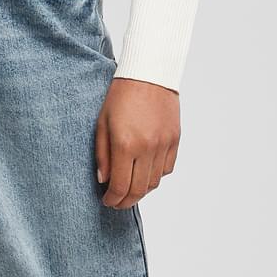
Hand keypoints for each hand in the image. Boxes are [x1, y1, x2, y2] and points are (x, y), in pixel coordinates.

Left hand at [94, 76, 179, 208]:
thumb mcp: (102, 123)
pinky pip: (167, 169)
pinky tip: (145, 172)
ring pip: (154, 182)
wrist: (148, 74)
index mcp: (125, 144)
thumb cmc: (120, 95)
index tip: (107, 201)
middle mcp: (146, 148)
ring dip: (142, 190)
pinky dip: (156, 176)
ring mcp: (163, 145)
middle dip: (126, 201)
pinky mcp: (174, 140)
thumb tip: (104, 180)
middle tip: (118, 202)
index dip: (112, 199)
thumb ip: (102, 155)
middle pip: (138, 189)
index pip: (120, 185)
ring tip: (131, 189)